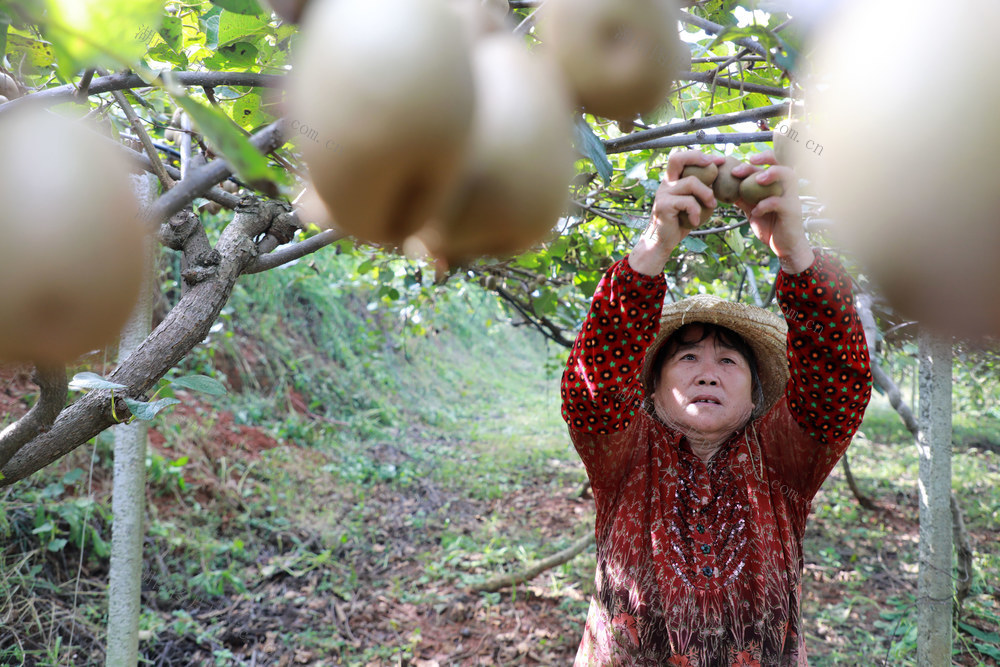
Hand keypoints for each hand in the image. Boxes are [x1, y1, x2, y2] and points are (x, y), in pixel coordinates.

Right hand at [629, 150, 723, 275]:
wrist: (662, 242)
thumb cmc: (680, 222)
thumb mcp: (693, 203)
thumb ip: (701, 190)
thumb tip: (719, 177)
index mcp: (673, 180)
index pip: (681, 157)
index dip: (700, 155)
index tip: (719, 160)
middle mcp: (666, 183)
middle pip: (677, 158)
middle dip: (698, 158)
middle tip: (715, 168)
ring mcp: (663, 193)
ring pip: (692, 182)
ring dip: (707, 194)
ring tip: (711, 206)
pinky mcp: (663, 205)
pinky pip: (688, 202)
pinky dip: (697, 212)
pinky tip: (695, 221)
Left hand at [731, 151, 813, 273]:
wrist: (783, 246)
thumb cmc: (769, 225)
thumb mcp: (752, 209)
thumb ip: (742, 198)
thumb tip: (723, 189)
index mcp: (775, 184)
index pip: (770, 162)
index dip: (756, 158)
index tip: (737, 163)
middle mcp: (785, 187)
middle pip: (778, 163)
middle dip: (762, 160)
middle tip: (741, 168)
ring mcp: (791, 197)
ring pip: (788, 175)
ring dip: (772, 173)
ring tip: (758, 180)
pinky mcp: (792, 210)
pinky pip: (779, 201)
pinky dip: (764, 205)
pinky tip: (755, 212)